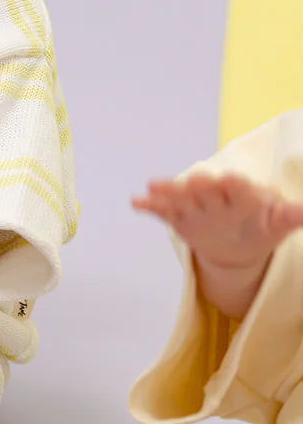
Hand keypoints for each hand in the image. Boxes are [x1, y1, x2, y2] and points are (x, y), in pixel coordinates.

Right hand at [132, 172, 302, 268]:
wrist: (236, 243)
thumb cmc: (259, 226)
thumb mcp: (277, 224)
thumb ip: (290, 217)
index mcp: (242, 195)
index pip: (239, 188)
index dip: (235, 185)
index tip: (232, 180)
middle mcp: (216, 196)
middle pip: (207, 189)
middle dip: (201, 186)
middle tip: (195, 180)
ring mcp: (195, 205)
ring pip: (181, 197)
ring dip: (169, 191)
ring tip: (154, 186)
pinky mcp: (179, 217)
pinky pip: (162, 212)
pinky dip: (149, 207)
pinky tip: (136, 202)